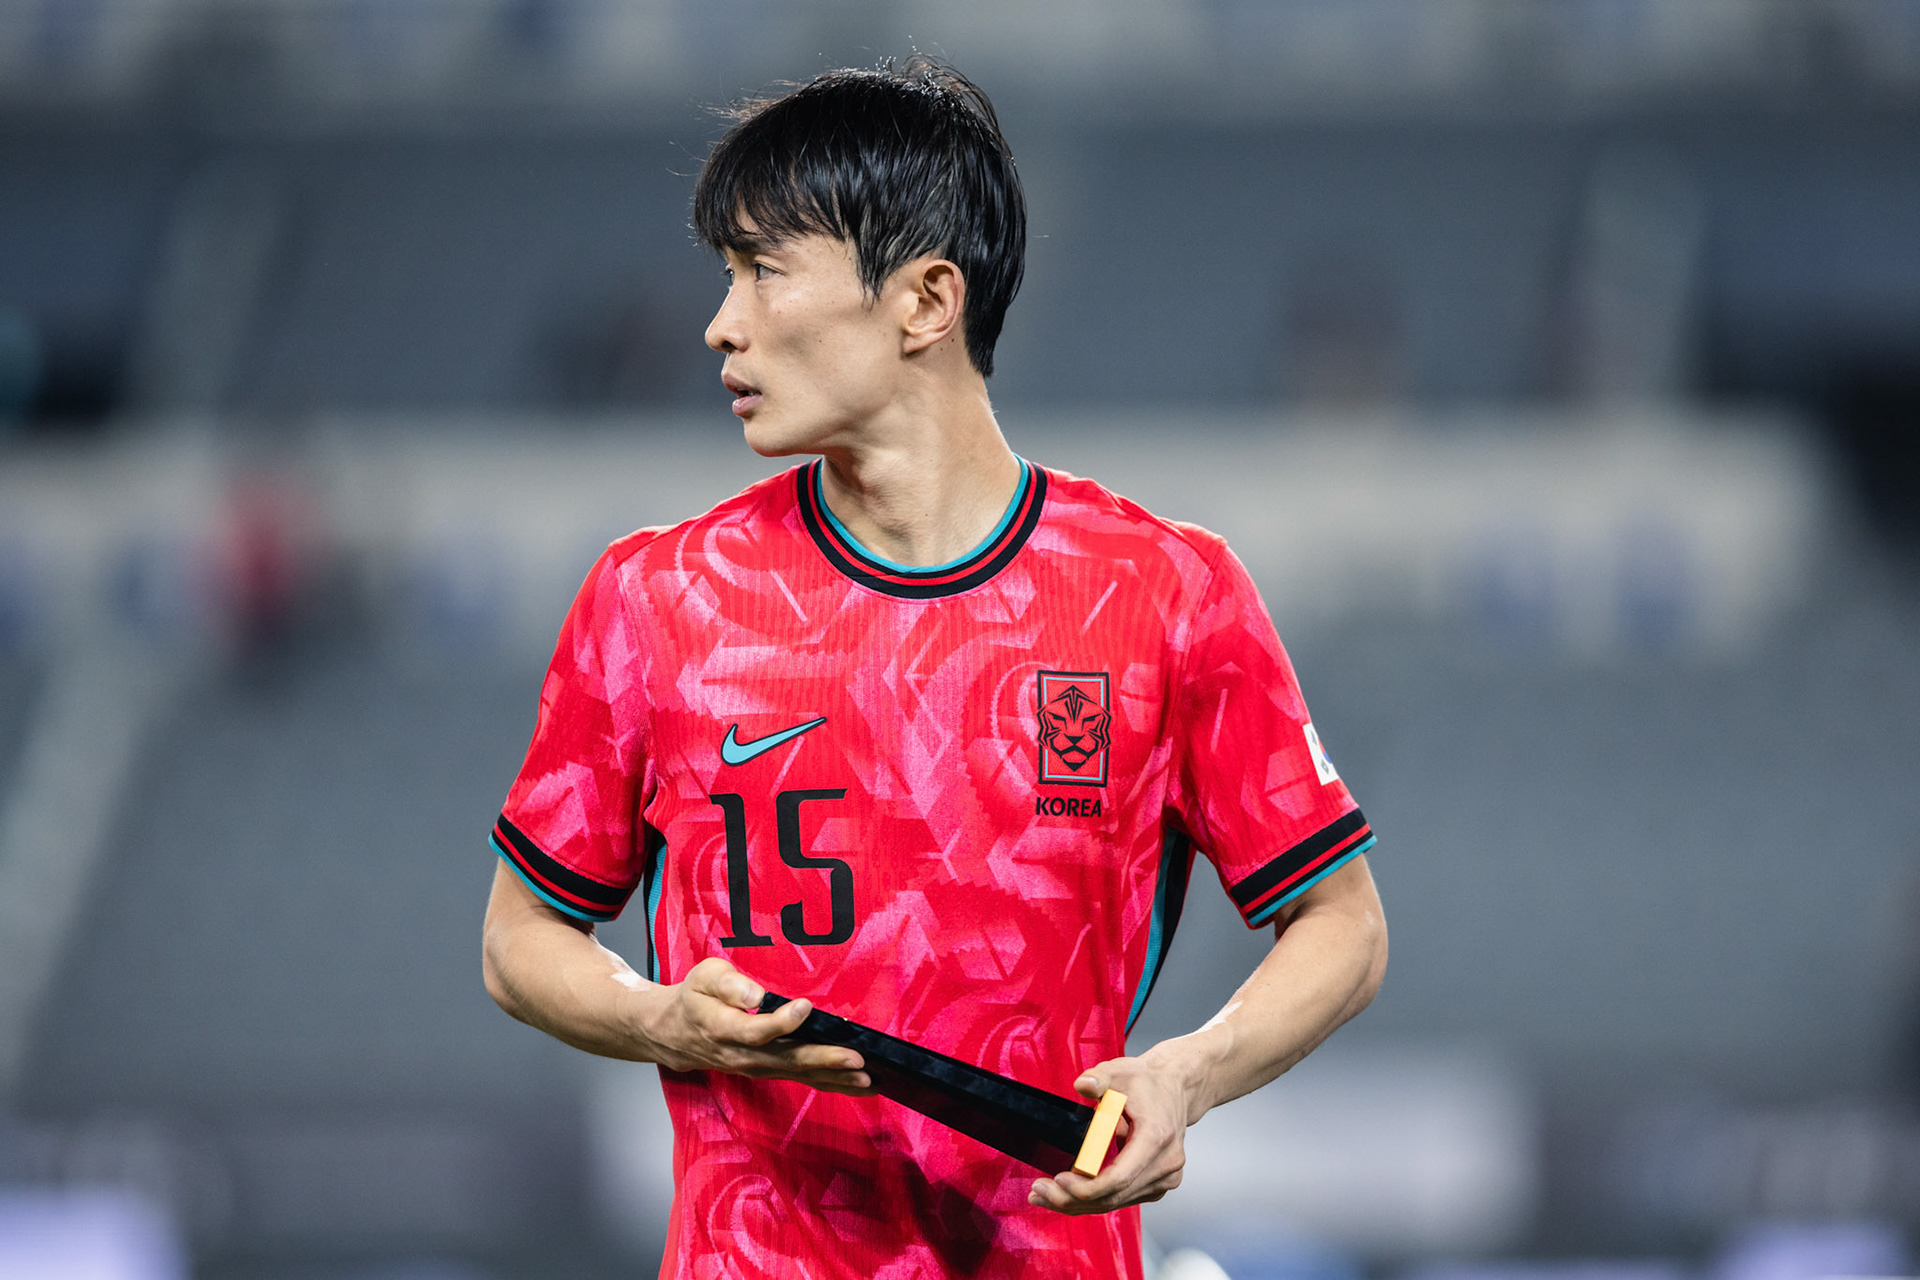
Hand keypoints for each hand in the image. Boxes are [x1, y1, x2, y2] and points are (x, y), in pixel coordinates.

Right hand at [642, 957, 872, 1094]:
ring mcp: (755, 1067)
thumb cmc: (693, 998)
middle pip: (786, 1060)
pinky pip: (800, 1078)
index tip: (805, 1006)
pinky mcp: (767, 1071)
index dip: (781, 1021)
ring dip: (834, 1078)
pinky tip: (858, 1084)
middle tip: (857, 1059)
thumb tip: (755, 993)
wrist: (672, 1034)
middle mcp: (741, 1055)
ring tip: (868, 1079)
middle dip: (824, 1060)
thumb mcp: (702, 977)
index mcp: (723, 1028)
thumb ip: (727, 983)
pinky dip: (830, 1082)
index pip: (755, 1030)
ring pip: (797, 1074)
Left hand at [1028, 1055, 1193, 1213]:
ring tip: (1043, 1195)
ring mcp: (1163, 1179)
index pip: (1121, 1177)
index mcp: (1157, 1138)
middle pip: (1114, 1196)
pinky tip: (1066, 1195)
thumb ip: (1099, 1077)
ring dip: (1077, 1204)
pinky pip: (1120, 1199)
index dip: (1087, 1186)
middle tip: (1039, 1191)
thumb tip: (1083, 1085)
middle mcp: (1166, 1165)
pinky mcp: (1155, 1186)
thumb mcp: (1120, 1070)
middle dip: (1072, 1199)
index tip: (1058, 1180)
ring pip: (1115, 1203)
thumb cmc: (1147, 1083)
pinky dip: (1092, 1200)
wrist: (1174, 1090)